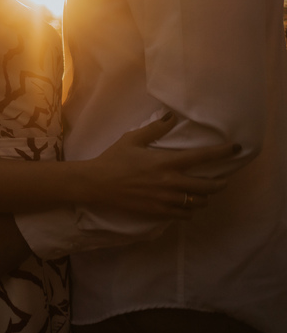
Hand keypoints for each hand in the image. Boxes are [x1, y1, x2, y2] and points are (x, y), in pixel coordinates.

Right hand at [84, 114, 234, 217]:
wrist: (97, 184)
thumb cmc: (114, 159)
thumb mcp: (132, 139)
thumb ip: (155, 130)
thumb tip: (171, 117)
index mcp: (166, 162)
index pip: (202, 157)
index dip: (222, 153)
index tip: (235, 149)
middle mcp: (171, 182)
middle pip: (209, 186)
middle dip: (220, 183)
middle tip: (221, 179)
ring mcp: (167, 200)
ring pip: (200, 202)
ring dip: (205, 197)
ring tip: (202, 193)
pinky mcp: (160, 212)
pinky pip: (186, 214)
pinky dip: (190, 210)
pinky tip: (186, 204)